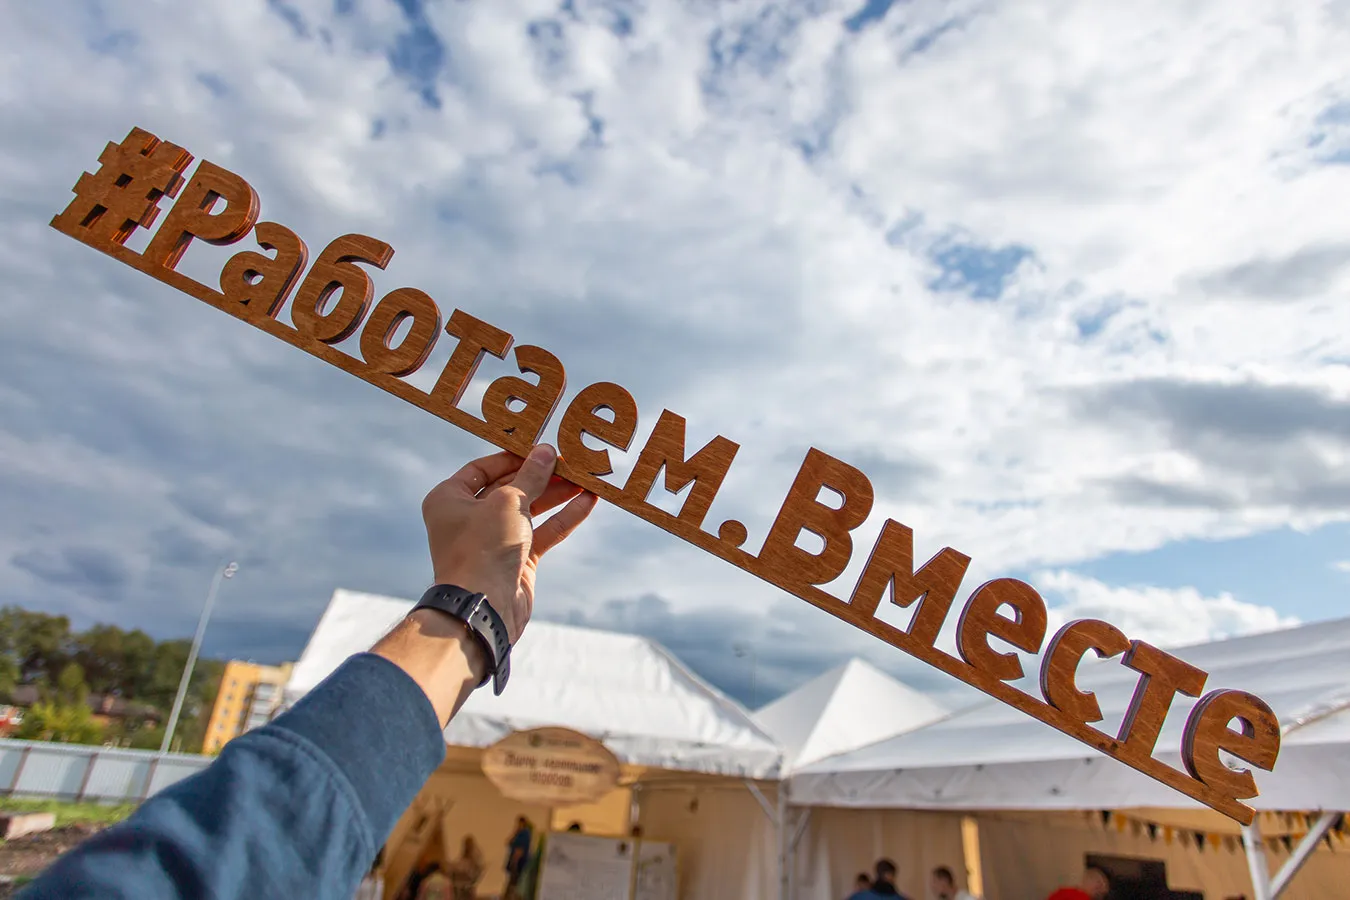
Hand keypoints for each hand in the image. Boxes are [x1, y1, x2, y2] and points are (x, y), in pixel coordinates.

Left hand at [421, 444, 596, 642]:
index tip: (541, 448)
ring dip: (557, 494)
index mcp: (450, 498)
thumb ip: (531, 476)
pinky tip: (587, 502)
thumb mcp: (508, 502)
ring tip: (586, 479)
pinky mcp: (516, 559)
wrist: (483, 608)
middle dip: (541, 475)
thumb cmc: (483, 549)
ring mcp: (493, 540)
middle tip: (571, 462)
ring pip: (530, 509)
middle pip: (510, 487)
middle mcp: (469, 518)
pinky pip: (542, 532)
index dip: (513, 457)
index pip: (483, 468)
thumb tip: (546, 451)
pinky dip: (563, 518)